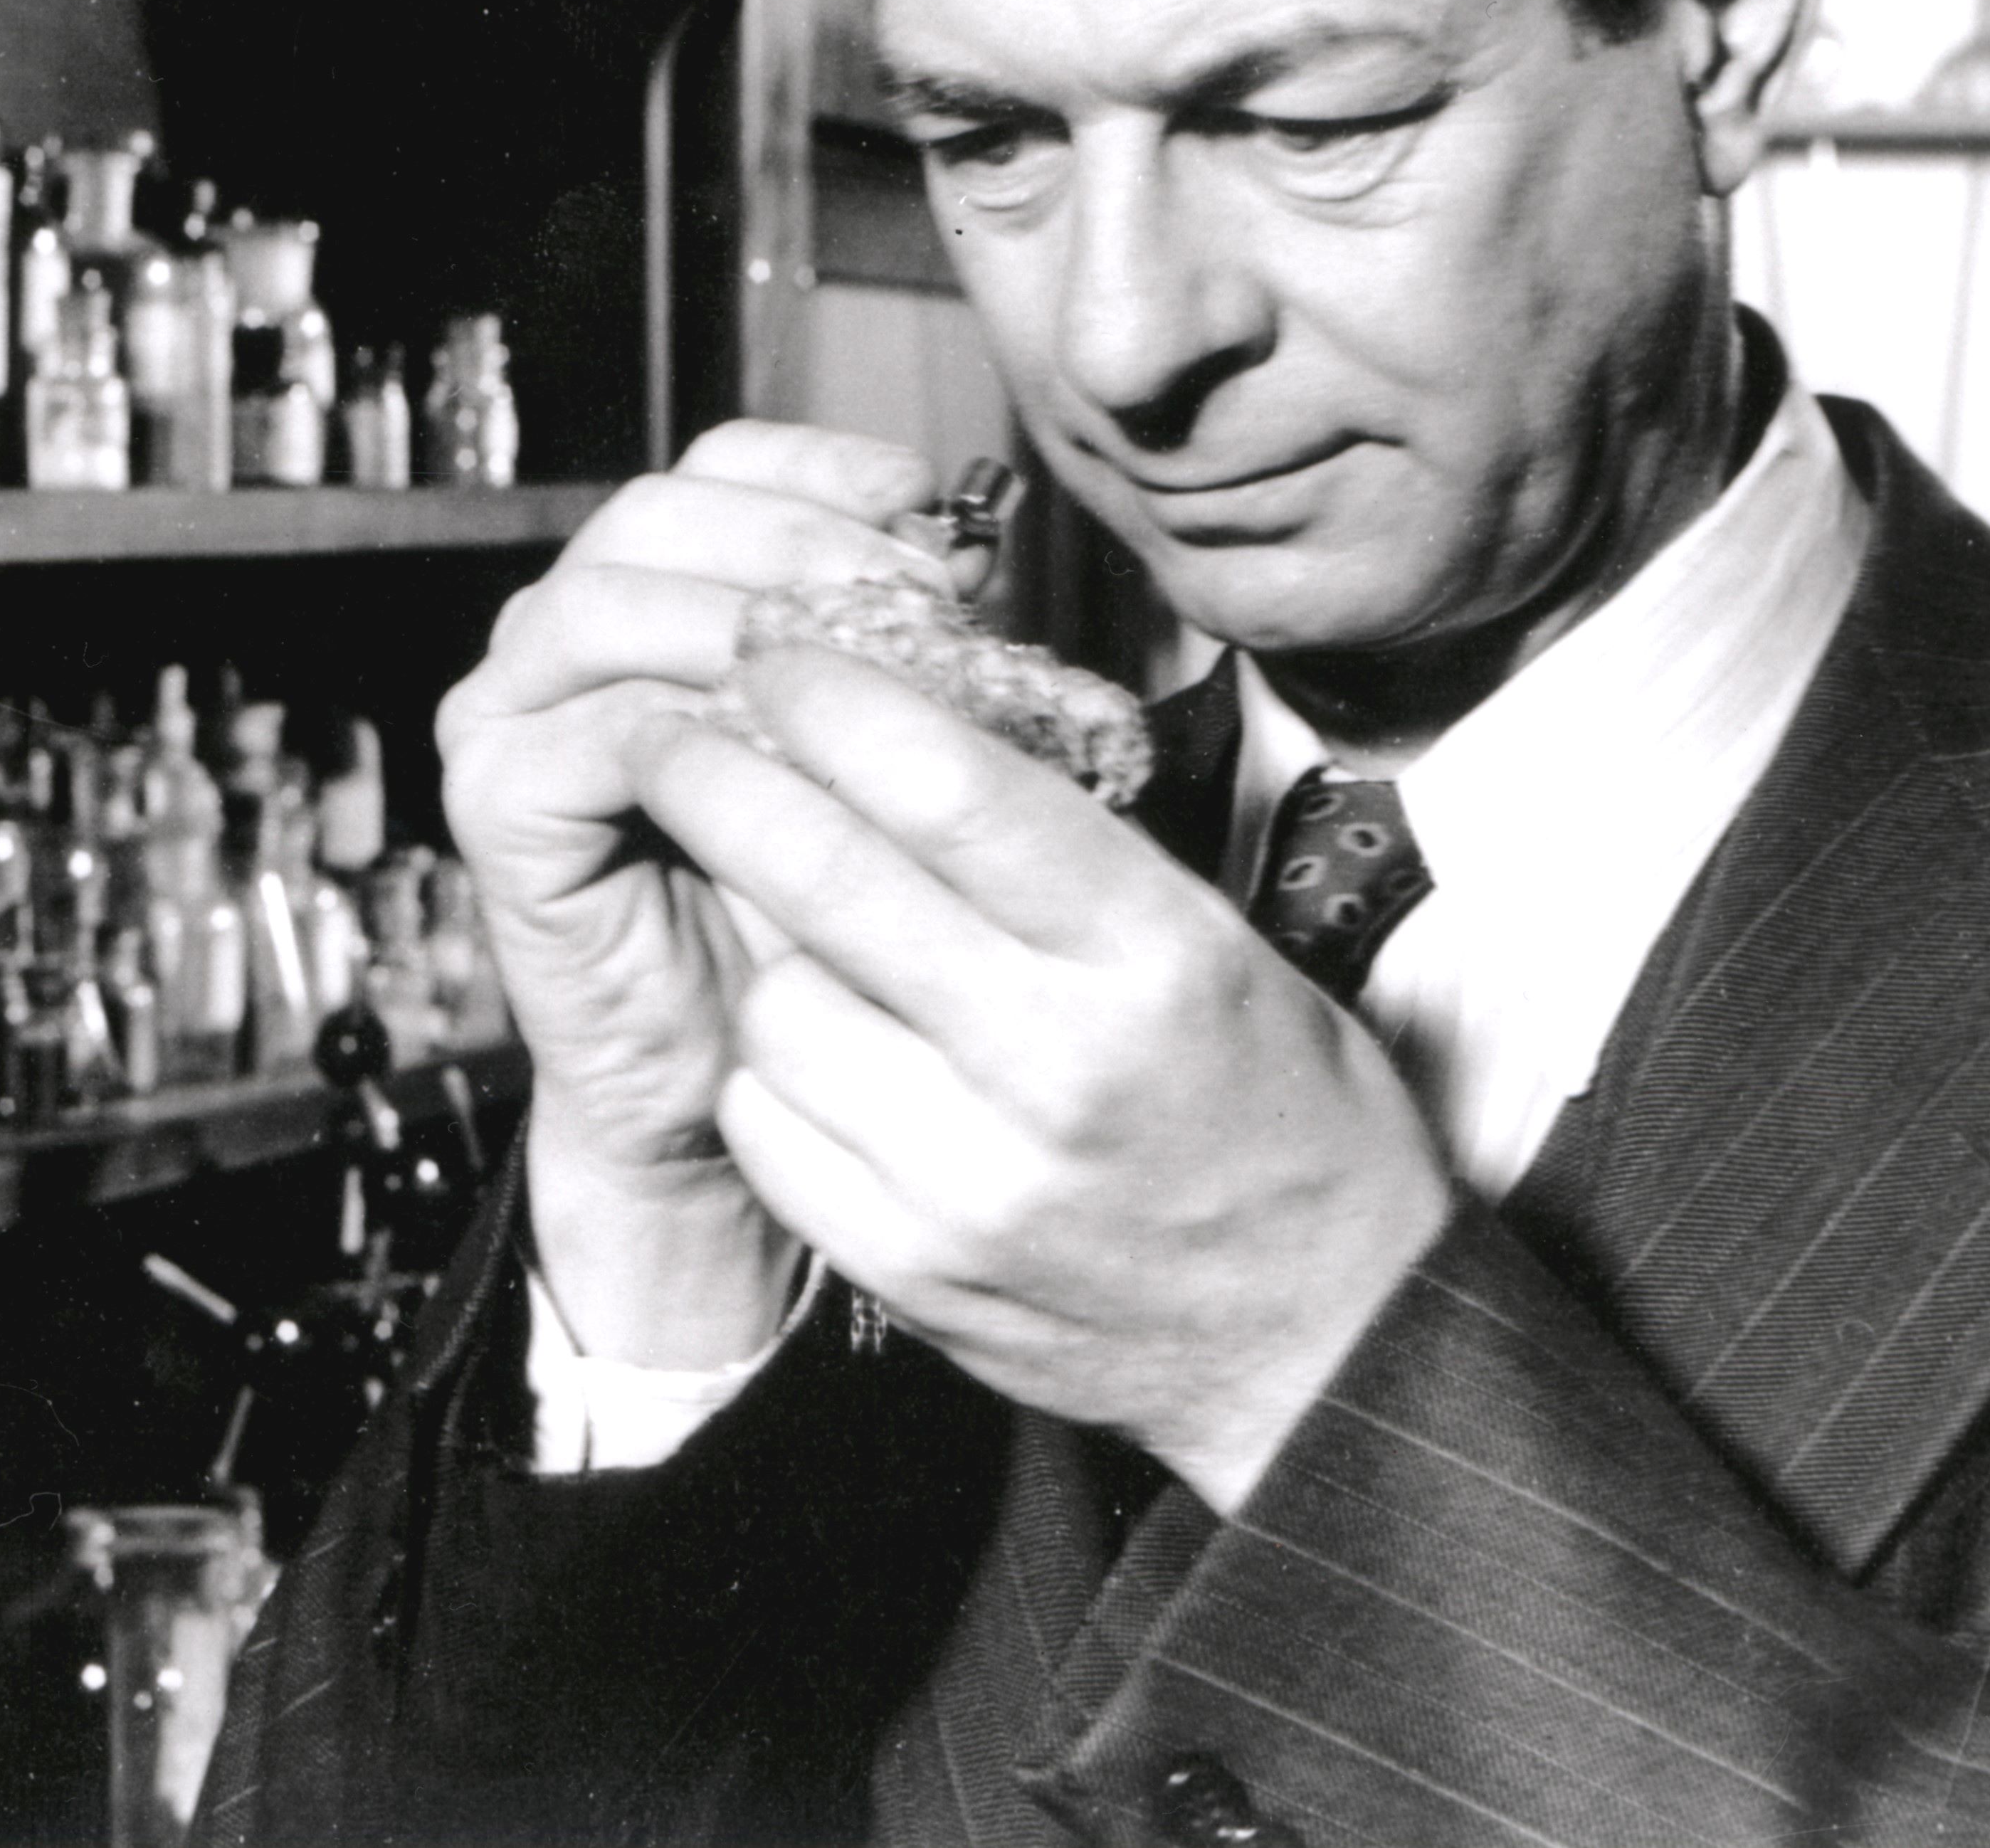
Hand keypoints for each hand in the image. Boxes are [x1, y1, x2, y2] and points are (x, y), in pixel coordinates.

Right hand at [435, 423, 975, 1365]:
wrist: (754, 1063)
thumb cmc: (823, 889)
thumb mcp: (881, 732)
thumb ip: (904, 632)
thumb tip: (968, 542)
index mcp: (657, 580)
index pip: (722, 461)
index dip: (823, 468)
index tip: (925, 509)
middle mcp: (566, 624)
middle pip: (659, 512)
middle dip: (799, 542)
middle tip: (915, 605)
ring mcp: (513, 707)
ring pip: (613, 603)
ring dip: (747, 627)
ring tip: (865, 680)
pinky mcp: (498, 801)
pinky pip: (598, 731)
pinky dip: (701, 734)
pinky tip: (792, 762)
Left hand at [632, 643, 1455, 1513]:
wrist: (1318, 1339)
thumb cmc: (1279, 1111)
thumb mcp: (1216, 944)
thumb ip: (1067, 851)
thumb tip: (901, 730)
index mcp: (1153, 956)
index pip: (957, 792)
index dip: (841, 703)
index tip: (775, 649)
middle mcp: (1057, 1063)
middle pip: (833, 883)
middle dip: (724, 782)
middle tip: (671, 730)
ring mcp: (971, 1180)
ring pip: (779, 1009)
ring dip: (765, 946)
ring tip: (807, 931)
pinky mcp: (911, 1273)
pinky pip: (770, 1127)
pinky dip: (775, 1070)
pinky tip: (820, 1046)